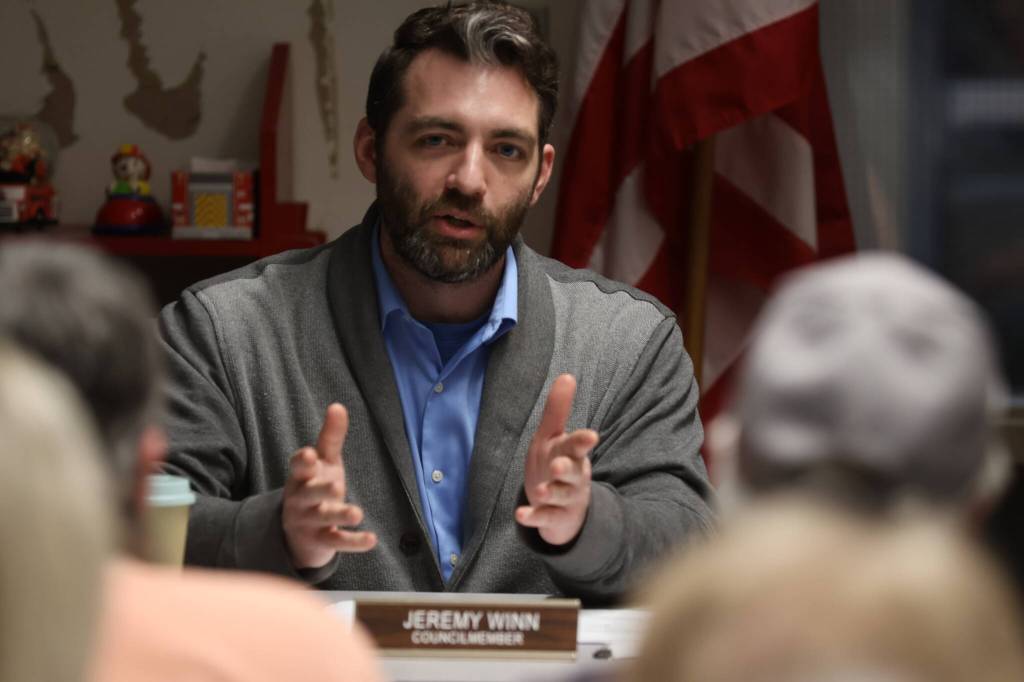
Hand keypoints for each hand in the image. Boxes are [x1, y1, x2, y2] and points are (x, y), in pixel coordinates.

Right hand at [282, 403, 376, 568]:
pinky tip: (372, 539)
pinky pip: (337, 542)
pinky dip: (354, 542)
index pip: (298, 467)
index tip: (309, 455)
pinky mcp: (321, 541)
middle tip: (337, 486)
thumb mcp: (323, 462)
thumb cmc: (314, 486)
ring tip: (357, 513)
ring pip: (323, 519)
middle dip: (321, 490)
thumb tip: (338, 405)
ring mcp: (309, 522)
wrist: (299, 533)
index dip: (302, 462)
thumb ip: (330, 437)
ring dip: (339, 515)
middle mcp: (301, 500)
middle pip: (308, 494)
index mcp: (301, 477)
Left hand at [516, 374, 599, 545]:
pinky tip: (520, 515)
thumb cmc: (558, 464)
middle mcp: (572, 477)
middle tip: (558, 465)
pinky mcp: (553, 518)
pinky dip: (534, 517)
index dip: (582, 441)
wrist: (565, 509)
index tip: (591, 435)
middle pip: (573, 473)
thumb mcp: (554, 438)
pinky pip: (545, 518)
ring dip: (552, 492)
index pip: (577, 446)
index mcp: (572, 455)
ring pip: (561, 496)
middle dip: (567, 469)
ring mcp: (564, 499)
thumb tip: (566, 375)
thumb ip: (558, 410)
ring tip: (541, 491)